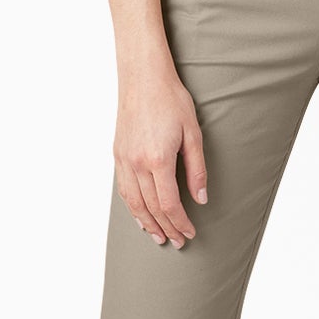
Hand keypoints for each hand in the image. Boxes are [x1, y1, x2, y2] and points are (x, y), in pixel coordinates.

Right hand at [114, 58, 207, 246]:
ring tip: (158, 237)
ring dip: (146, 223)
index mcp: (158, 159)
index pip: (169, 204)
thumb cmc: (171, 100)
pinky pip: (123, 189)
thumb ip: (196, 169)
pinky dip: (132, 207)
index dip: (180, 222)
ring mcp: (124, 159)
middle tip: (178, 241)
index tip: (190, 232)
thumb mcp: (193, 134)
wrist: (143, 78)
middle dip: (166, 228)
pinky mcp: (118, 154)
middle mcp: (137, 163)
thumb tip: (201, 199)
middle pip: (151, 208)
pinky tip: (140, 216)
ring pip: (133, 203)